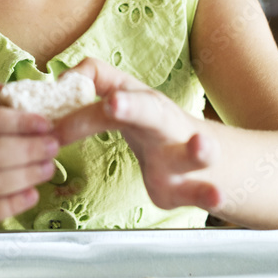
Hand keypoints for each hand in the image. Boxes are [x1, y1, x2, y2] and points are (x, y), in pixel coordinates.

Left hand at [52, 58, 221, 212]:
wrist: (200, 152)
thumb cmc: (150, 123)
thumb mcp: (124, 96)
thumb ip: (94, 83)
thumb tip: (61, 82)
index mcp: (139, 102)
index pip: (108, 99)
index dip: (83, 107)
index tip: (62, 101)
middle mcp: (161, 124)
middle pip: (150, 112)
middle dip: (132, 106)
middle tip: (114, 102)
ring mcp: (178, 157)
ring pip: (191, 153)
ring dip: (196, 150)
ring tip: (200, 147)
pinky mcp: (186, 189)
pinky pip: (201, 192)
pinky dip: (209, 194)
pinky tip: (216, 195)